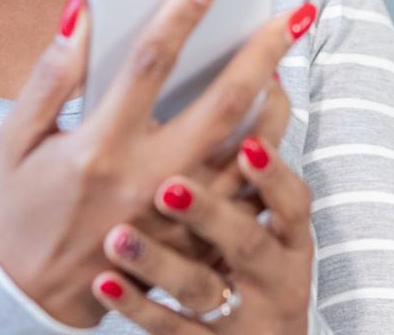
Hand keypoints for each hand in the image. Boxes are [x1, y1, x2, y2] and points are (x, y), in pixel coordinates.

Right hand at [0, 0, 318, 325]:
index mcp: (99, 145)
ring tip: (287, 61)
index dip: (185, 10)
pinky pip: (249, 194)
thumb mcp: (16, 139)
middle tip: (296, 11)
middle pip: (225, 102)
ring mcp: (181, 216)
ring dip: (278, 101)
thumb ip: (50, 75)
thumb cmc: (22, 208)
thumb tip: (79, 10)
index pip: (152, 62)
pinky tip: (274, 120)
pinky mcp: (198, 241)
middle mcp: (147, 179)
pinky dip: (270, 153)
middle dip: (265, 49)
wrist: (33, 297)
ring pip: (252, 151)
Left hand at [90, 105, 314, 334]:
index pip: (289, 199)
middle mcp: (268, 271)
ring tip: (119, 237)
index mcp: (287, 235)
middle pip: (244, 240)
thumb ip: (263, 168)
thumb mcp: (283, 225)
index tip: (248, 141)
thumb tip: (261, 83)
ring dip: (160, 262)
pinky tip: (104, 282)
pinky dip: (136, 305)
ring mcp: (233, 312)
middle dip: (210, 211)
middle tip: (168, 185)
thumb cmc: (259, 265)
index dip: (273, 169)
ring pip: (199, 289)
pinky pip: (167, 328)